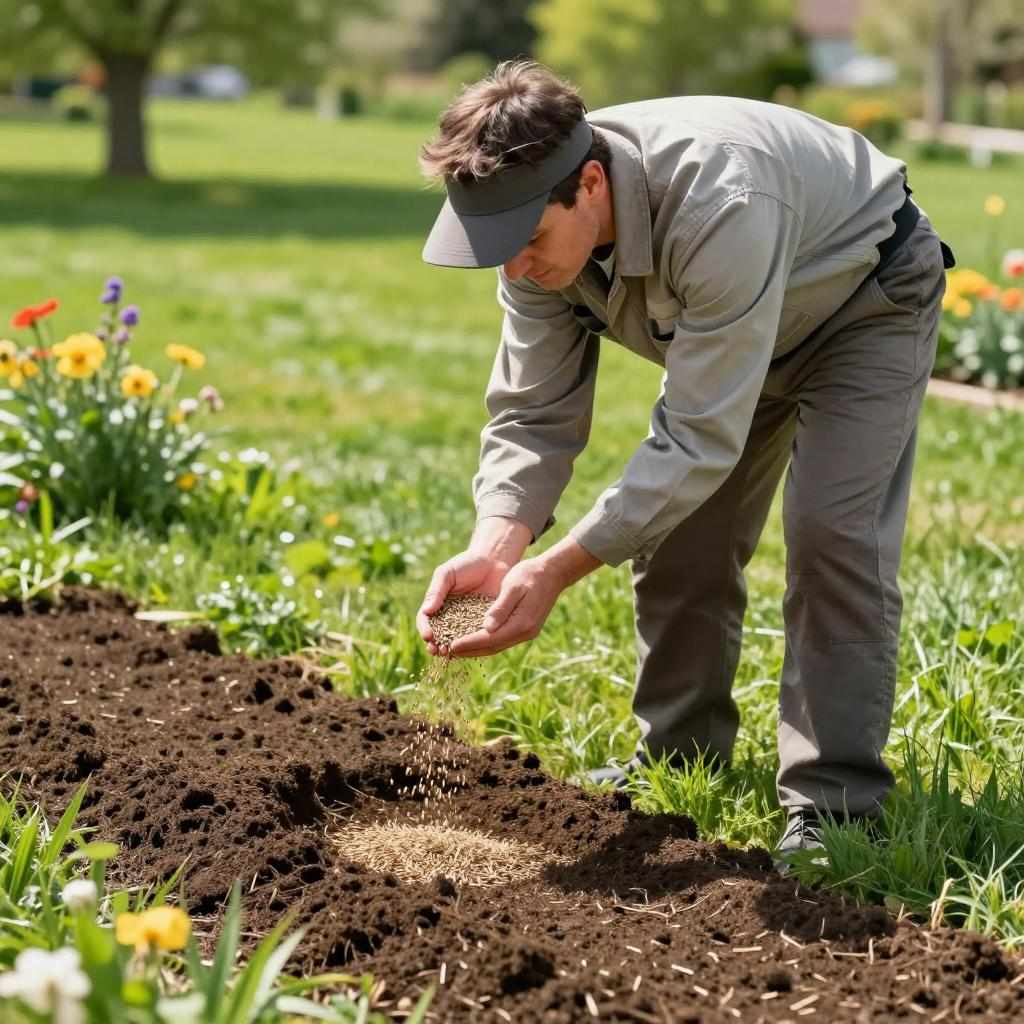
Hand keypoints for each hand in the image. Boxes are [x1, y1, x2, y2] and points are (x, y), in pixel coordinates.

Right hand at [416, 551, 510, 655]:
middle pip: (439, 634)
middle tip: (438, 650)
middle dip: (436, 644)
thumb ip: (436, 591)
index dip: (425, 629)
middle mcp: (450, 615)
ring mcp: (467, 621)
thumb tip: (426, 611)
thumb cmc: (467, 564)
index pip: (426, 620)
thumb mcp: (447, 573)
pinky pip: (476, 636)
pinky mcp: (483, 623)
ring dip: (452, 648)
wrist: (494, 560)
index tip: (428, 636)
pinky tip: (471, 649)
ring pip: (457, 639)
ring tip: (451, 653)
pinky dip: (472, 644)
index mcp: (437, 604)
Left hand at [447, 556, 564, 657]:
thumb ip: (500, 608)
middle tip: (448, 651)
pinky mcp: (526, 629)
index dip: (470, 643)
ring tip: (457, 649)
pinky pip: (502, 639)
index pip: (490, 639)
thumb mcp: (513, 587)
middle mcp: (525, 632)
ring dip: (477, 649)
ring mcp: (527, 632)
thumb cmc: (530, 574)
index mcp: (521, 623)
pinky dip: (487, 642)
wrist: (552, 573)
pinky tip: (474, 639)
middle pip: (492, 647)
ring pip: (497, 646)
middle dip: (470, 650)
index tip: (451, 646)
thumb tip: (486, 628)